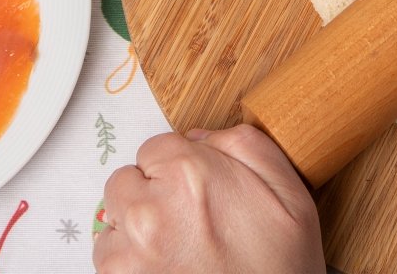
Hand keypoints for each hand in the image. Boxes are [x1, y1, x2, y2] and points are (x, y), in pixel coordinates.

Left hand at [94, 124, 324, 273]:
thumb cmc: (281, 267)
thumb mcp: (290, 192)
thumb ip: (244, 145)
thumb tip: (201, 136)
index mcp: (191, 174)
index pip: (156, 146)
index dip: (178, 167)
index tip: (196, 189)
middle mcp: (152, 207)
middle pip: (127, 178)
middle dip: (152, 192)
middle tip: (187, 220)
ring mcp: (130, 249)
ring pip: (113, 217)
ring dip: (136, 226)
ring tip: (177, 246)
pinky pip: (106, 254)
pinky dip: (129, 258)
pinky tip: (165, 266)